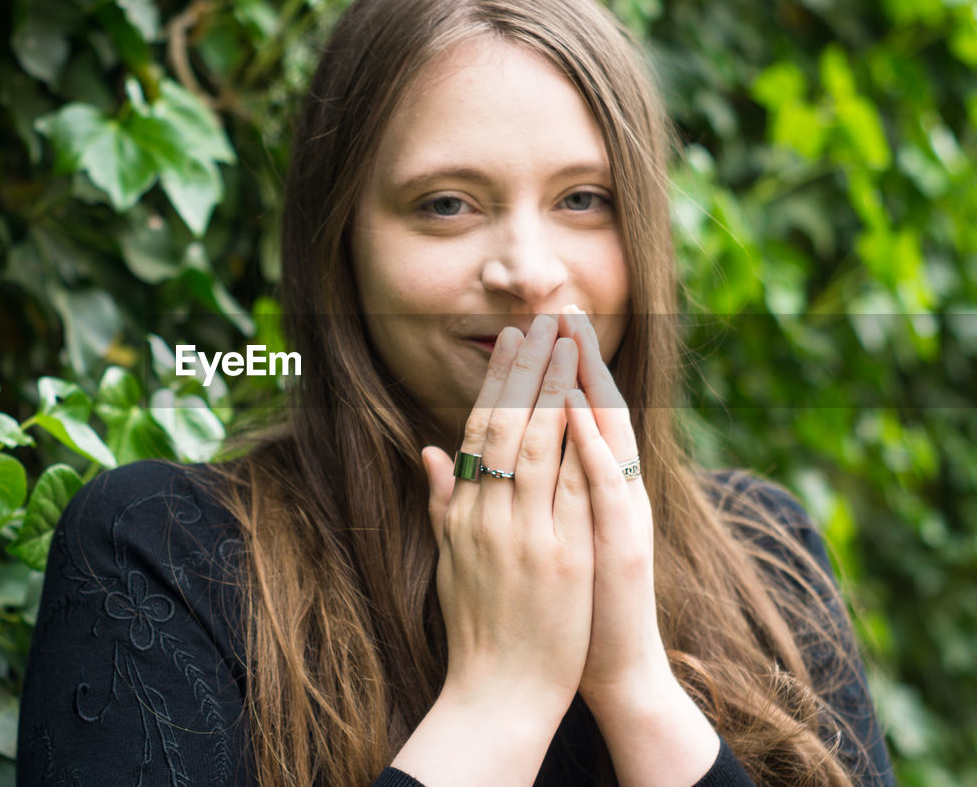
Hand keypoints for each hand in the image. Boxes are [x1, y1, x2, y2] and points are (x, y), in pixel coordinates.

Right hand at [421, 313, 592, 719]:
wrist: (497, 694)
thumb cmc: (476, 631)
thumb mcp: (448, 562)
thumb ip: (441, 503)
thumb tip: (430, 452)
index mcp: (463, 516)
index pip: (478, 434)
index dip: (496, 384)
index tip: (511, 343)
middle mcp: (488, 518)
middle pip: (506, 428)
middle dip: (526, 371)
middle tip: (540, 322)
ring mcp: (524, 536)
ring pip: (535, 446)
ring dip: (552, 389)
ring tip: (565, 345)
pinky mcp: (560, 558)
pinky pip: (568, 489)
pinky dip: (576, 445)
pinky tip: (587, 407)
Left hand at [558, 304, 719, 785]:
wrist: (608, 670)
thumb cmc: (567, 608)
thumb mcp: (540, 540)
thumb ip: (516, 493)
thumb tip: (464, 454)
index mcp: (588, 490)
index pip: (573, 415)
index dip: (555, 371)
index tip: (537, 324)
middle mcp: (612, 494)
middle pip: (598, 411)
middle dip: (577, 359)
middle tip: (562, 306)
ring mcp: (622, 516)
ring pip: (610, 438)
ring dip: (592, 386)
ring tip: (575, 338)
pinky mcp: (625, 546)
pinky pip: (609, 489)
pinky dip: (596, 450)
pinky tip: (580, 416)